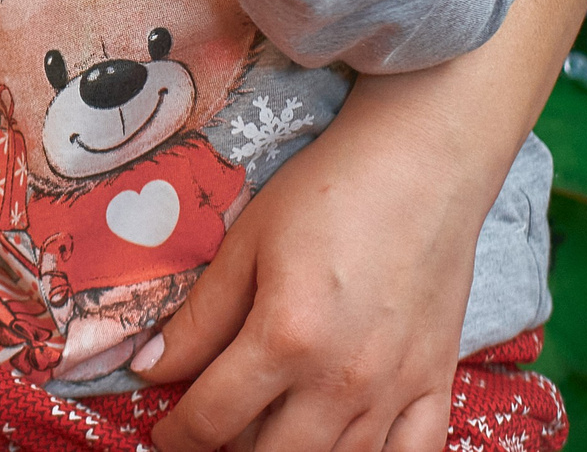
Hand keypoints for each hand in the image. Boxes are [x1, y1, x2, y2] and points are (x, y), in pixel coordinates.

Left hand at [133, 97, 478, 451]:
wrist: (423, 163)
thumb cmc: (330, 190)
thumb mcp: (247, 242)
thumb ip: (200, 316)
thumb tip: (151, 368)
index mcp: (286, 337)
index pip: (212, 420)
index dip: (177, 435)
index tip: (167, 432)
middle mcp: (341, 378)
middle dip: (228, 448)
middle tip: (217, 422)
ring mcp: (394, 388)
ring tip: (270, 427)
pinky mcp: (436, 382)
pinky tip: (342, 442)